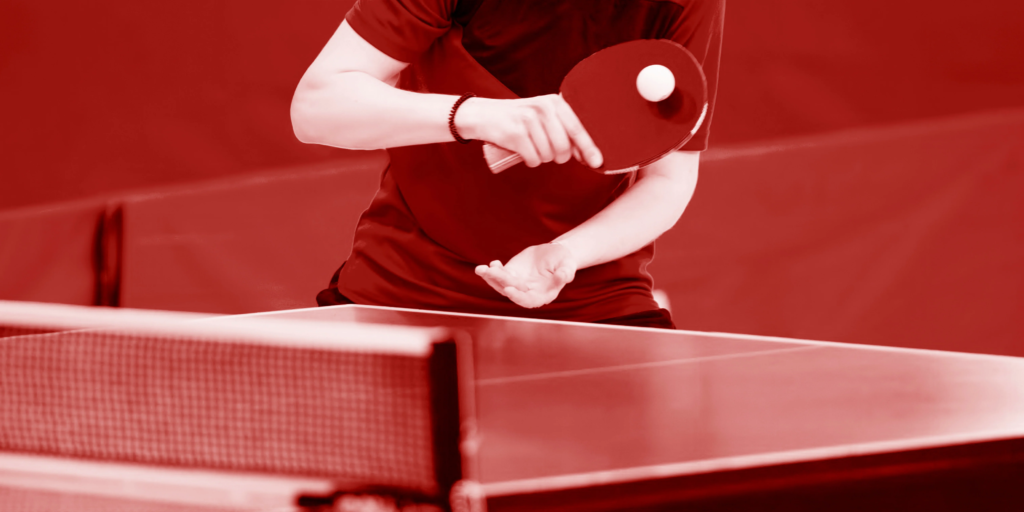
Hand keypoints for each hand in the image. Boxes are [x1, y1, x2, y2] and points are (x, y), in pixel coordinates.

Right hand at [456, 96, 602, 168]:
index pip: (577, 129)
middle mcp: (543, 108)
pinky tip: (523, 152)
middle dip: (558, 156)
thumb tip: (586, 154)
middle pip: (564, 147)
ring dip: (541, 158)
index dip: (589, 148)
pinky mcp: (516, 134)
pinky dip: (530, 161)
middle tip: (547, 151)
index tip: (597, 162)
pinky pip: (534, 159)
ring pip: (548, 156)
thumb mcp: (542, 115)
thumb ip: (562, 128)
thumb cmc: (518, 119)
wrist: (483, 115)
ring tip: (532, 147)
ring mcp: (529, 120)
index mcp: (554, 102)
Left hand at [475, 243, 577, 308]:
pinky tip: (492, 264)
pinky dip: (493, 270)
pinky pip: (499, 274)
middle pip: (511, 290)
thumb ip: (566, 272)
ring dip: (490, 277)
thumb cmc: (564, 262)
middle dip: (499, 281)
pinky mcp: (511, 274)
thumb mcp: (568, 265)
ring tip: (480, 269)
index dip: (518, 297)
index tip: (509, 288)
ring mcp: (517, 284)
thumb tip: (564, 276)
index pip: (528, 300)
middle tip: (489, 271)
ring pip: (501, 284)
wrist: (555, 254)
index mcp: (542, 295)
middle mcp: (527, 292)